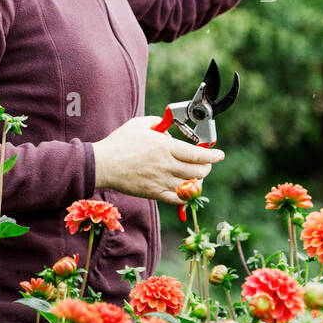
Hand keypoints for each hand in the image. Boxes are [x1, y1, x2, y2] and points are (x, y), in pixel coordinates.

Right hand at [91, 116, 224, 205]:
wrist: (103, 164)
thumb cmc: (120, 142)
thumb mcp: (140, 123)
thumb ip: (158, 124)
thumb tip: (167, 132)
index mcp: (166, 147)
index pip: (198, 154)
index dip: (212, 156)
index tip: (219, 155)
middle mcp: (167, 165)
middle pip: (198, 171)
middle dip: (206, 168)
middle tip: (206, 165)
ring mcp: (161, 181)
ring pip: (189, 186)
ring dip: (197, 181)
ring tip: (195, 176)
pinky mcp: (154, 193)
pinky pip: (177, 198)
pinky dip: (185, 195)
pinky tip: (185, 190)